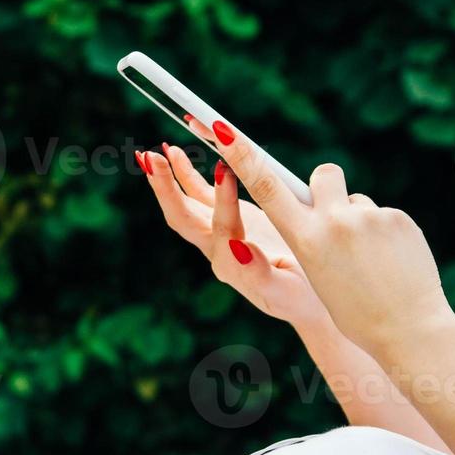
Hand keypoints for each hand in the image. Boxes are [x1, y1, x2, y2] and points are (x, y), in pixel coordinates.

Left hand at [139, 143, 328, 329]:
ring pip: (186, 203)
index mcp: (229, 264)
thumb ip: (257, 272)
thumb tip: (237, 248)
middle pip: (182, 216)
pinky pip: (198, 194)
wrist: (303, 301)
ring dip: (168, 177)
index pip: (220, 228)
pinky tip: (174, 153)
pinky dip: (185, 173)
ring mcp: (217, 232)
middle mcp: (216, 248)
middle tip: (151, 159)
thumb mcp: (283, 290)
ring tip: (152, 152)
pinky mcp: (226, 219)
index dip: (222, 200)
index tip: (225, 171)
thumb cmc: (299, 299)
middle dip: (165, 188)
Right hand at [199, 119, 454, 356]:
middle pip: (322, 175)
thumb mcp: (318, 276)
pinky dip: (385, 234)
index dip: (243, 155)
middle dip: (326, 187)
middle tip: (337, 217)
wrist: (409, 329)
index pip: (266, 187)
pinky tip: (392, 262)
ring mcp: (367, 217)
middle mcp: (332, 222)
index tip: (224, 129)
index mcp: (304, 241)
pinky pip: (382, 214)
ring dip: (358, 219)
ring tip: (371, 259)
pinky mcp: (396, 218)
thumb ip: (315, 238)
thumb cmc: (357, 313)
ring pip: (355, 201)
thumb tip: (327, 211)